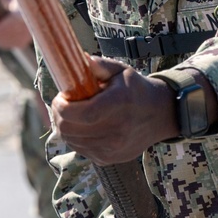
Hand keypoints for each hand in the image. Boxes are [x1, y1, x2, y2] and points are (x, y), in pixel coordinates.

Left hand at [51, 57, 177, 164]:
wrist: (159, 115)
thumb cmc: (135, 89)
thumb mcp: (121, 71)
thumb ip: (99, 65)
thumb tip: (78, 59)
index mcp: (120, 104)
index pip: (84, 114)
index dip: (63, 108)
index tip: (59, 97)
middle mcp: (117, 130)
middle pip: (72, 130)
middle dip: (59, 116)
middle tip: (61, 104)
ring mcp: (113, 148)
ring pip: (72, 141)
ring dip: (65, 127)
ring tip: (72, 114)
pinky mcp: (108, 159)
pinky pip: (80, 150)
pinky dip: (75, 138)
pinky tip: (82, 126)